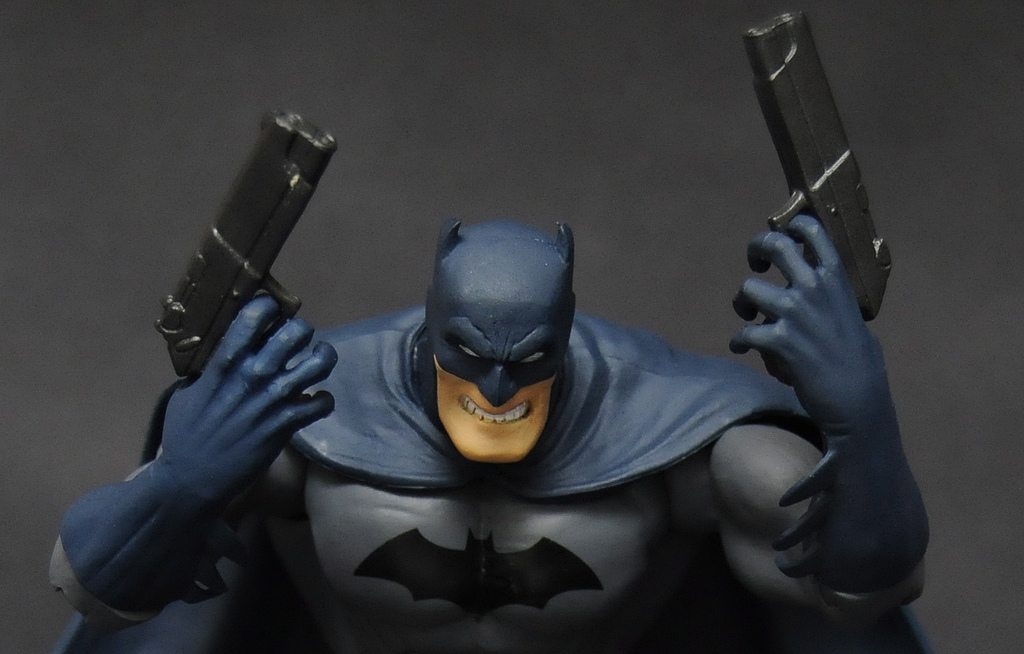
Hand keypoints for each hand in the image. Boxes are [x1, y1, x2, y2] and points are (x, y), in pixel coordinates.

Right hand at [158, 295, 337, 504]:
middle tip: (296, 340)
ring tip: (317, 359)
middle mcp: (255, 374)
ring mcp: (274, 399)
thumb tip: (222, 352)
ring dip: (322, 357)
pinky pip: (322, 402)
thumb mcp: (186, 392)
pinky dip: (324, 400)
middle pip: (297, 332)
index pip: (255, 315)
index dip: (269, 307)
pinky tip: (315, 401)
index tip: (271, 311)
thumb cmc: (184, 435)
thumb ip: (209, 369)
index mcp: (226, 362)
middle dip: (301, 331)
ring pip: (319, 362)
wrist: (193, 478)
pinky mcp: (288, 425)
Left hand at [730, 214, 886, 429]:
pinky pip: (744, 332)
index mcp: (835, 279)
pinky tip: (742, 347)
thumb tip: (815, 280)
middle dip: (757, 249)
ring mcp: (796, 312)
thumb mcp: (850, 316)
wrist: (857, 399)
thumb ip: (830, 294)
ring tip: (748, 317)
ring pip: (748, 289)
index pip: (812, 230)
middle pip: (775, 245)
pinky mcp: (780, 340)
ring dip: (742, 304)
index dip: (791, 227)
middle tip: (755, 265)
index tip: (783, 236)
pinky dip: (739, 341)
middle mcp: (814, 287)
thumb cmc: (857, 362)